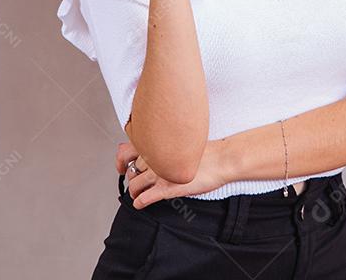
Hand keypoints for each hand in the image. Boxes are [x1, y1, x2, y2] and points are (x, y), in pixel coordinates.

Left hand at [115, 140, 232, 208]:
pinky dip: (140, 202)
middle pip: (132, 169)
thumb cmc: (208, 151)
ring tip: (138, 194)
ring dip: (134, 191)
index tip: (123, 166)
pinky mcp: (168, 188)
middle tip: (136, 182)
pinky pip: (146, 197)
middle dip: (133, 177)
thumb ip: (167, 144)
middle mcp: (157, 157)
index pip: (128, 151)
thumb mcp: (183, 142)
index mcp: (159, 144)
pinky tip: (140, 204)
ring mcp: (161, 173)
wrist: (223, 159)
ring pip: (135, 184)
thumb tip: (157, 148)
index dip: (122, 160)